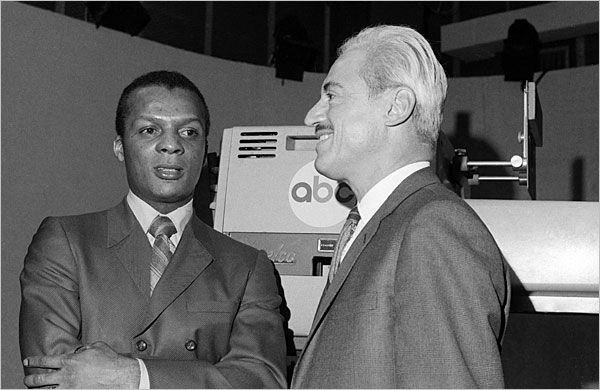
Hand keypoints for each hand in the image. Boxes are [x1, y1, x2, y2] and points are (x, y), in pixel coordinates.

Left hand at [23, 341, 139, 388]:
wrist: (120, 376)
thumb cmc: (110, 360)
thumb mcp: (96, 346)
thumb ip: (84, 348)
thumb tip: (79, 351)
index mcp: (70, 361)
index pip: (45, 361)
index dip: (33, 361)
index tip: (27, 361)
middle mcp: (66, 375)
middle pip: (39, 379)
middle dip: (30, 379)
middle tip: (27, 380)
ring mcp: (70, 388)